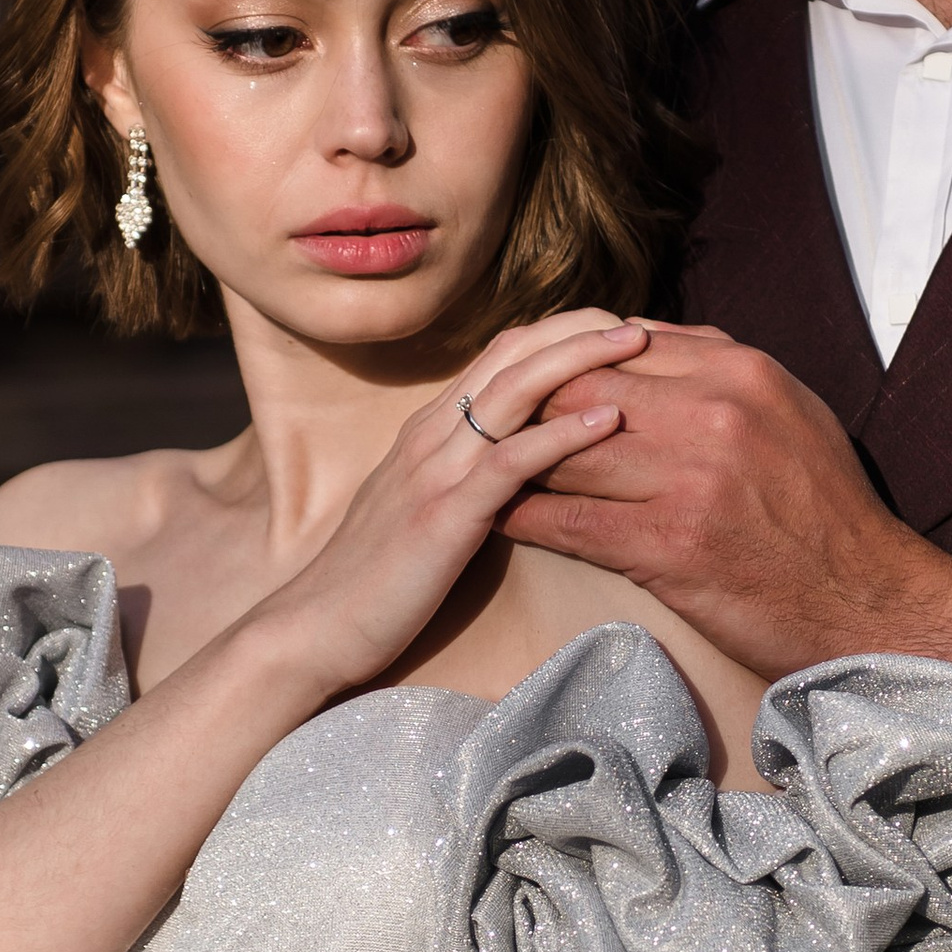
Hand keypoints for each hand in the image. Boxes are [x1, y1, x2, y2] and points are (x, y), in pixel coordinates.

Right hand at [251, 310, 648, 696]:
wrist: (313, 628)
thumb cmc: (372, 582)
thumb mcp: (420, 511)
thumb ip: (460, 479)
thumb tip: (512, 467)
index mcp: (427, 432)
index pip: (499, 357)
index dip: (557, 335)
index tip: (610, 331)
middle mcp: (430, 435)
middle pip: (512, 355)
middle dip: (578, 330)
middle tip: (638, 323)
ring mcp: (435, 470)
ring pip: (515, 391)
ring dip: (580, 360)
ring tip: (634, 344)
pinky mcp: (445, 515)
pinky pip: (511, 461)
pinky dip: (563, 435)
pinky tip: (609, 422)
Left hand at [497, 321, 951, 677]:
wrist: (871, 604)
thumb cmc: (826, 513)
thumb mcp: (790, 413)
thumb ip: (719, 371)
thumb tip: (643, 339)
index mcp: (742, 370)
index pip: (621, 345)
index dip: (566, 364)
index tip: (531, 384)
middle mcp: (715, 412)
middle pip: (581, 389)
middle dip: (530, 409)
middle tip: (491, 427)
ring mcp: (690, 479)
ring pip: (565, 453)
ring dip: (517, 465)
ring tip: (481, 472)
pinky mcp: (669, 546)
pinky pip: (569, 522)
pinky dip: (524, 519)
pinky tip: (499, 519)